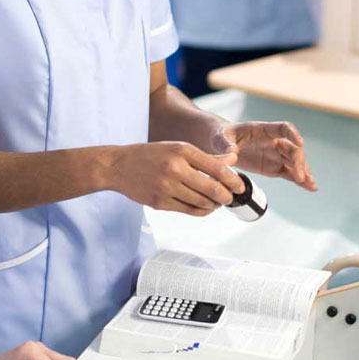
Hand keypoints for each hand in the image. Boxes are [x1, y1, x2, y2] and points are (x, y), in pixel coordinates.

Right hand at [109, 142, 245, 214]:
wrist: (118, 166)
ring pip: (201, 202)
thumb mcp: (178, 148)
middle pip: (212, 188)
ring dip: (214, 205)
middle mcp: (175, 168)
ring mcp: (166, 187)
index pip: (217, 167)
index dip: (233, 180)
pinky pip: (188, 210)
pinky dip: (202, 211)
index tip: (240, 186)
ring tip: (217, 202)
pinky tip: (205, 207)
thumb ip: (206, 156)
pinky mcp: (159, 202)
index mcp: (182, 150)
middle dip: (226, 196)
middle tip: (231, 197)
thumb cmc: (151, 155)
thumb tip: (233, 159)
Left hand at [209, 122, 316, 190]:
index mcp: (264, 130)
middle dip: (299, 162)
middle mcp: (274, 141)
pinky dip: (299, 180)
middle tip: (300, 177)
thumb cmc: (222, 136)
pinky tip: (310, 188)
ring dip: (304, 172)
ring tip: (311, 185)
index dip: (293, 134)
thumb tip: (233, 153)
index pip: (284, 128)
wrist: (222, 145)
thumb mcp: (221, 138)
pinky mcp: (274, 168)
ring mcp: (276, 155)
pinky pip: (289, 174)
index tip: (300, 142)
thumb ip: (226, 144)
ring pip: (295, 163)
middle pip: (293, 149)